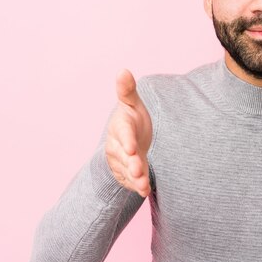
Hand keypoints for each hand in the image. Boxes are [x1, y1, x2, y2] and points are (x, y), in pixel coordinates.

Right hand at [105, 69, 152, 196]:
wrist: (128, 139)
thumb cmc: (131, 118)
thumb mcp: (132, 104)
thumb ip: (127, 90)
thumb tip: (123, 70)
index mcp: (120, 127)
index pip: (123, 133)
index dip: (126, 140)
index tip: (131, 147)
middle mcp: (117, 145)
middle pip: (123, 156)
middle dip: (131, 163)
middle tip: (139, 170)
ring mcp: (120, 161)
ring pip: (127, 170)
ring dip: (135, 178)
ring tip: (144, 184)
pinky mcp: (125, 173)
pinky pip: (130, 181)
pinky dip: (137, 186)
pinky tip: (145, 191)